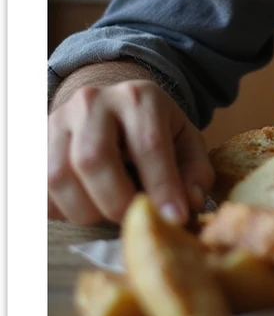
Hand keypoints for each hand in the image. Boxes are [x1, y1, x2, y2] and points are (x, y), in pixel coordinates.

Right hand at [47, 80, 213, 225]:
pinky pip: (38, 188)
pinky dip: (60, 209)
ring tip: (108, 212)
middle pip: (94, 159)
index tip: (174, 219)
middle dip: (116, 201)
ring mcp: (58, 120)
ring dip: (85, 210)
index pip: (148, 144)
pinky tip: (85, 206)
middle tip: (133, 219)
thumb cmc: (153, 128)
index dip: (161, 186)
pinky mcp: (36, 142)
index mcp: (139, 97)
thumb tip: (189, 205)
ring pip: (59, 177)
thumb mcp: (185, 141)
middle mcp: (93, 102)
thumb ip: (194, 172)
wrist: (110, 105)